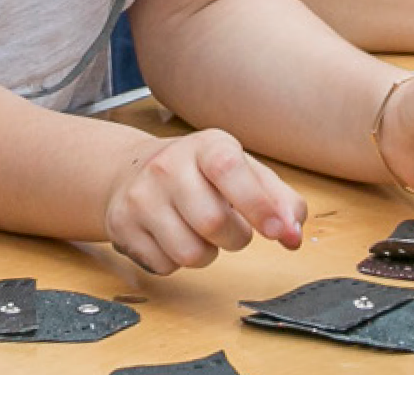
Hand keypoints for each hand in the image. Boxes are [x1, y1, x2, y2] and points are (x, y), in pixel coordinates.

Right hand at [103, 129, 307, 273]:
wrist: (130, 171)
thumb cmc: (200, 175)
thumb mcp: (243, 172)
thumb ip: (278, 200)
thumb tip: (293, 234)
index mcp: (205, 146)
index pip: (229, 169)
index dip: (257, 203)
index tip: (277, 231)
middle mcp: (167, 166)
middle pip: (213, 223)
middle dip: (235, 238)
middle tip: (230, 227)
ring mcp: (140, 196)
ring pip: (189, 253)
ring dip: (206, 253)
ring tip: (199, 232)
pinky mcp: (120, 226)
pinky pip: (165, 266)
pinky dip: (176, 262)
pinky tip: (171, 237)